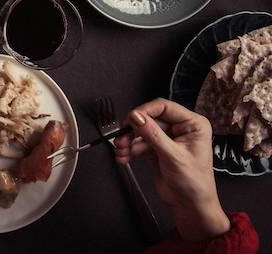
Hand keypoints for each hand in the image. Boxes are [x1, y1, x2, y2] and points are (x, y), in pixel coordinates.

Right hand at [113, 98, 229, 241]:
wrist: (190, 207)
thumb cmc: (193, 183)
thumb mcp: (172, 155)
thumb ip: (152, 134)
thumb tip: (135, 116)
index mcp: (193, 124)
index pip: (164, 107)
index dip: (145, 111)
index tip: (130, 119)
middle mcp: (180, 128)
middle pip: (149, 119)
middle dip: (133, 131)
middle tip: (121, 139)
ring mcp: (167, 138)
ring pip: (141, 131)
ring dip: (129, 141)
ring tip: (121, 151)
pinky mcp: (156, 149)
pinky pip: (139, 143)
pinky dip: (129, 149)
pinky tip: (124, 157)